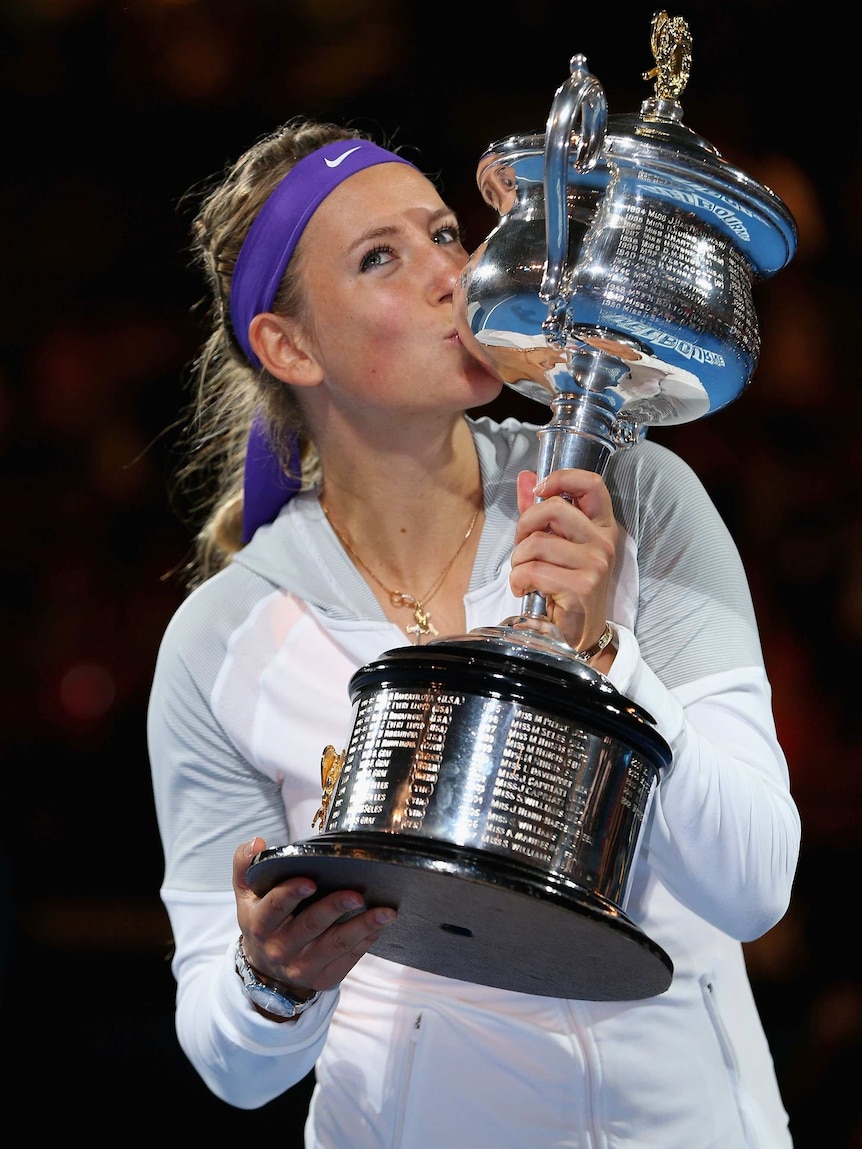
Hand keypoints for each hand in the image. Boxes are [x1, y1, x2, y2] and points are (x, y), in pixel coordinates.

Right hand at [233, 837, 396, 996]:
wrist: (266, 967)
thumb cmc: (262, 919)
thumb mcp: (247, 894)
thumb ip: (245, 864)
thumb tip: (255, 842)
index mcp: (260, 923)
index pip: (274, 907)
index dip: (291, 894)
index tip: (310, 880)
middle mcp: (280, 948)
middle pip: (310, 926)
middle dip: (334, 908)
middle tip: (357, 893)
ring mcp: (302, 966)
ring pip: (335, 945)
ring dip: (362, 927)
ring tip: (385, 912)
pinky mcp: (323, 978)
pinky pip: (348, 959)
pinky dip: (366, 941)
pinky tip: (380, 925)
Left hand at [512, 468, 617, 655]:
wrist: (578, 633)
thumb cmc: (565, 585)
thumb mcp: (556, 544)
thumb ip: (540, 510)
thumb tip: (526, 477)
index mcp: (602, 526)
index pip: (592, 484)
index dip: (562, 478)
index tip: (540, 490)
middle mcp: (604, 542)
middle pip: (553, 509)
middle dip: (524, 526)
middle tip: (522, 547)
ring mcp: (596, 564)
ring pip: (536, 543)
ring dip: (518, 561)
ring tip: (524, 574)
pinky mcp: (582, 586)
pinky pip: (532, 571)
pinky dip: (518, 581)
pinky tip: (525, 590)